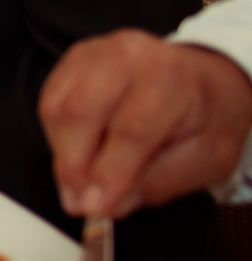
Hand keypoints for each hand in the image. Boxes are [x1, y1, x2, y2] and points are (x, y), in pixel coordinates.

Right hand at [39, 28, 251, 217]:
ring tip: (79, 183)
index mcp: (171, 78)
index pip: (131, 129)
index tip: (96, 207)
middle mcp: (128, 56)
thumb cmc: (209, 115)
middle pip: (81, 112)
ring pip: (57, 108)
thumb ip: (160, 182)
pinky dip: (56, 136)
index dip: (108, 173)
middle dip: (73, 166)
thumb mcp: (208, 159)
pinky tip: (77, 153)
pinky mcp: (74, 60)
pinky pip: (50, 101)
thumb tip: (113, 204)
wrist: (206, 78)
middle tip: (78, 201)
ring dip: (62, 154)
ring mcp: (96, 54)